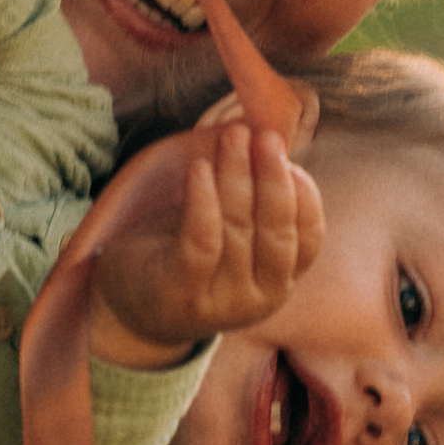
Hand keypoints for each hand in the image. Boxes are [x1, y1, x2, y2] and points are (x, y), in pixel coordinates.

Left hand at [89, 118, 322, 369]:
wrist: (134, 308)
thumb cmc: (189, 257)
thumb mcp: (233, 234)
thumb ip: (257, 201)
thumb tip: (273, 140)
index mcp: (281, 280)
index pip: (310, 238)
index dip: (304, 194)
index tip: (287, 154)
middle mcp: (262, 298)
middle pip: (277, 232)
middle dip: (273, 178)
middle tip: (264, 136)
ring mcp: (224, 302)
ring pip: (237, 230)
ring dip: (235, 176)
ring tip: (232, 137)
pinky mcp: (183, 294)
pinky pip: (201, 243)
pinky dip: (203, 202)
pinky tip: (199, 168)